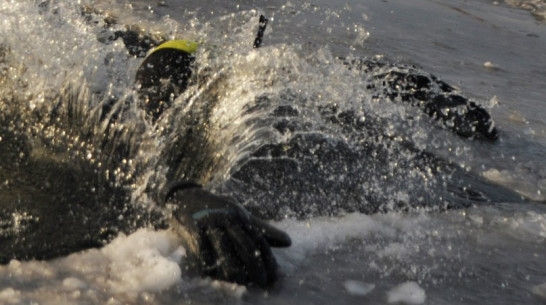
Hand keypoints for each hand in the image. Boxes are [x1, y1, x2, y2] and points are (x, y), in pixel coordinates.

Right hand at [165, 182, 290, 287]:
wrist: (186, 197)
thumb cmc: (219, 209)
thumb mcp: (240, 215)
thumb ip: (262, 229)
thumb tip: (288, 242)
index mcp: (241, 216)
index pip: (259, 239)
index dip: (268, 259)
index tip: (275, 276)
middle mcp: (228, 218)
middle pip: (245, 246)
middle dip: (255, 266)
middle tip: (262, 282)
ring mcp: (210, 223)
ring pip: (225, 251)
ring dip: (234, 269)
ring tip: (241, 282)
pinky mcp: (194, 228)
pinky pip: (203, 250)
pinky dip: (209, 264)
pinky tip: (215, 275)